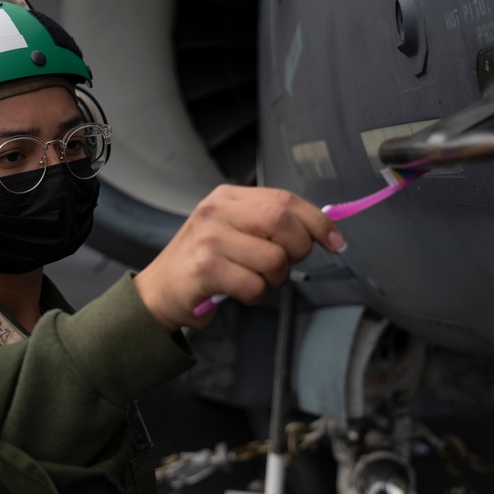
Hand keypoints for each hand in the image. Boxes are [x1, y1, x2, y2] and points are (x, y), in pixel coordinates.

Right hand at [132, 185, 346, 330]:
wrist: (157, 292)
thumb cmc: (202, 263)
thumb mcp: (231, 231)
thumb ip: (268, 225)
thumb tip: (321, 228)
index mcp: (227, 198)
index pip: (285, 199)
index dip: (317, 221)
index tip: (335, 240)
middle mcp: (216, 212)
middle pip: (282, 222)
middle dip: (298, 248)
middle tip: (287, 264)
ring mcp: (209, 239)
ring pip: (273, 259)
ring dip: (273, 278)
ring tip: (252, 279)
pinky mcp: (205, 270)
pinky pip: (254, 285)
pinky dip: (254, 296)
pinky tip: (237, 292)